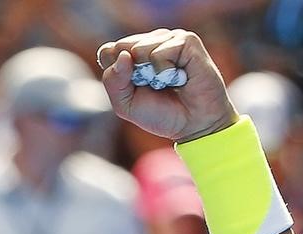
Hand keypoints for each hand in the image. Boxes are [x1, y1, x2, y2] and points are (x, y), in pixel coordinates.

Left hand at [98, 29, 238, 142]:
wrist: (194, 125)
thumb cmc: (161, 114)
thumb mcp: (125, 105)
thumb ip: (113, 81)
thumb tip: (123, 55)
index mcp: (133, 55)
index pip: (108, 51)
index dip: (115, 72)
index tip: (132, 89)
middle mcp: (150, 43)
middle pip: (121, 47)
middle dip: (132, 75)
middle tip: (153, 87)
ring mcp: (169, 39)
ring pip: (139, 47)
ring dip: (150, 74)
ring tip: (168, 82)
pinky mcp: (186, 41)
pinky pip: (160, 52)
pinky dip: (165, 71)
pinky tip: (179, 78)